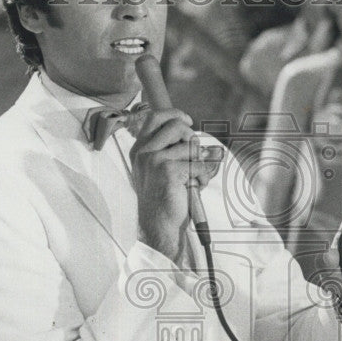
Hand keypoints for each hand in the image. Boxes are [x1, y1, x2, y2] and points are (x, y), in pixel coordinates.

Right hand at [130, 108, 219, 262]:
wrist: (158, 226)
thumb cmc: (162, 199)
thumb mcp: (158, 170)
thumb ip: (168, 150)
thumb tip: (193, 135)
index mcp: (139, 150)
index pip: (155, 117)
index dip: (175, 114)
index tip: (189, 121)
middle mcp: (143, 153)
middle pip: (176, 126)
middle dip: (192, 138)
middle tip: (196, 155)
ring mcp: (154, 160)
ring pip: (190, 146)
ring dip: (200, 163)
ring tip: (195, 179)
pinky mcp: (168, 170)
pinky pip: (197, 164)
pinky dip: (203, 177)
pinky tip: (196, 187)